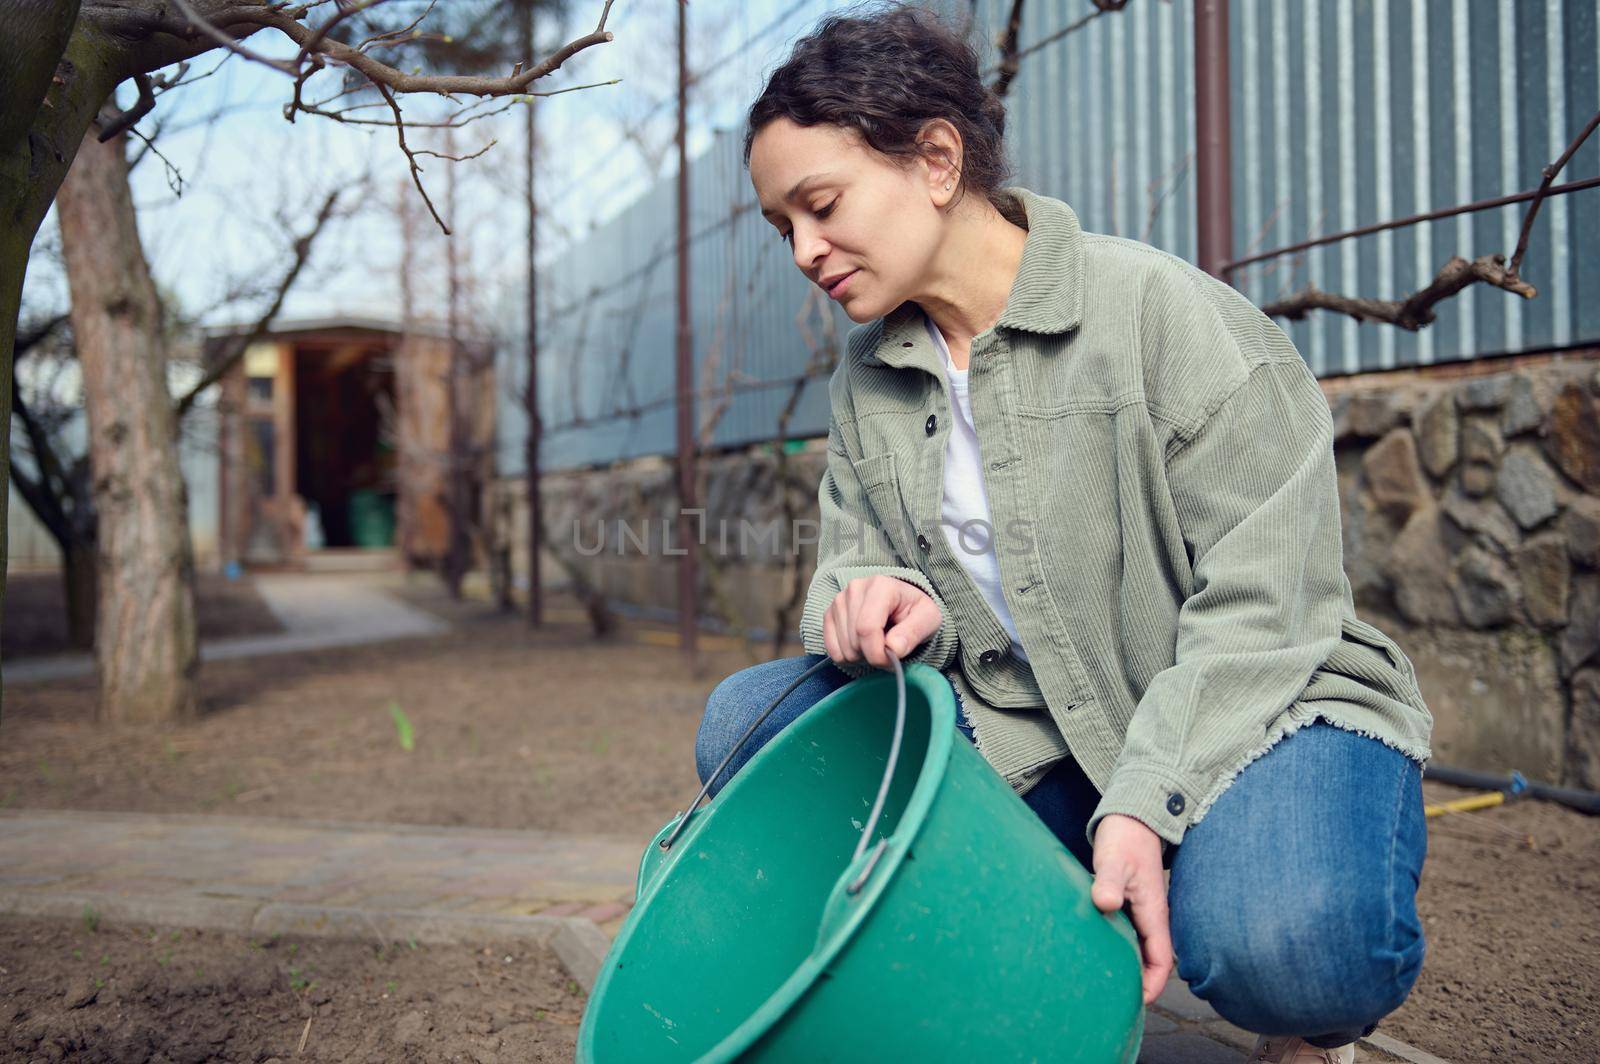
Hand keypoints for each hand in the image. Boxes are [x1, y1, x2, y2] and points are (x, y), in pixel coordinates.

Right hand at [823, 575, 941, 668]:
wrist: (902, 603)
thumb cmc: (915, 611)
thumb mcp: (929, 619)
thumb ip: (914, 633)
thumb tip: (893, 648)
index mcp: (880, 586)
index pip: (867, 628)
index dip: (878, 654)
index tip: (891, 661)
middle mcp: (854, 588)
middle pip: (854, 641)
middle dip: (872, 656)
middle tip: (888, 651)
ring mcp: (839, 600)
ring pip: (843, 649)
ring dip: (861, 657)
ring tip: (876, 645)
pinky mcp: (829, 613)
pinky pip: (831, 650)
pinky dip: (847, 656)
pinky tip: (862, 646)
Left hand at [1090, 813, 1173, 1005]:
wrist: (1131, 817)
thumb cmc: (1124, 838)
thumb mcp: (1114, 861)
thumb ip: (1109, 882)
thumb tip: (1105, 903)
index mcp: (1154, 912)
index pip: (1161, 960)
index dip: (1153, 984)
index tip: (1136, 1002)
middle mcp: (1151, 916)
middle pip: (1150, 960)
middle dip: (1138, 983)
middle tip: (1111, 1001)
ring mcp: (1141, 910)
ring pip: (1138, 948)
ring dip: (1127, 967)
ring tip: (1102, 985)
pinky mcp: (1128, 903)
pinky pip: (1127, 935)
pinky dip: (1117, 948)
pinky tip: (1096, 953)